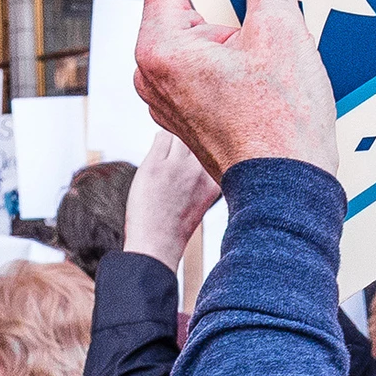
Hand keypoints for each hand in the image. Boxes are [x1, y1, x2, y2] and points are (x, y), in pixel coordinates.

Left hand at [123, 130, 223, 272]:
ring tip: (168, 158)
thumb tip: (196, 138)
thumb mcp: (202, 196)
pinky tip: (158, 159)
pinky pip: (161, 136)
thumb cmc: (177, 221)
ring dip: (174, 138)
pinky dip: (159, 142)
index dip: (210, 139)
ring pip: (180, 131)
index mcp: (216, 179)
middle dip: (192, 135)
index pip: (219, 144)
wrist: (157, 244)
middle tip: (181, 152)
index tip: (203, 145)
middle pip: (200, 133)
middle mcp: (201, 170)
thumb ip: (203, 171)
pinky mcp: (156, 165)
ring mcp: (178, 166)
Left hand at [134, 0, 336, 181]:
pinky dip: (238, 56)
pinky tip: (272, 64)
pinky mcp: (190, 113)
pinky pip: (209, 66)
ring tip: (275, 34)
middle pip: (190, 3)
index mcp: (158, 47)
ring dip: (240, 26)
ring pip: (203, 35)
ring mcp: (168, 96)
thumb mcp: (282, 32)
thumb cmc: (280, 124)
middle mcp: (151, 72)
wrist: (288, 196)